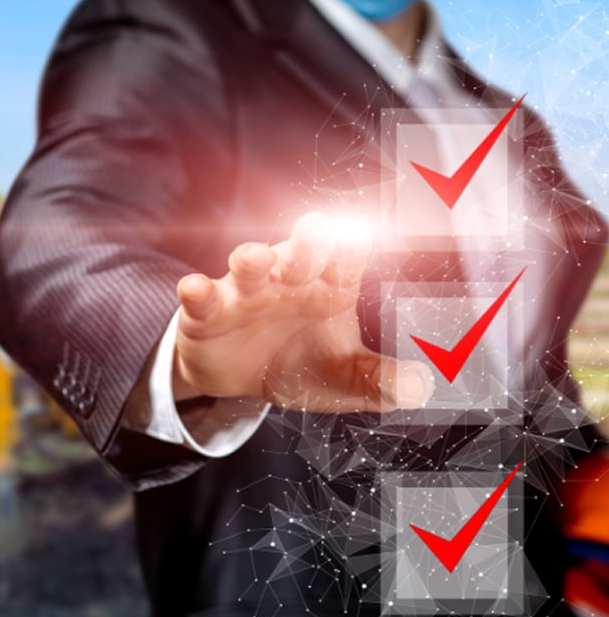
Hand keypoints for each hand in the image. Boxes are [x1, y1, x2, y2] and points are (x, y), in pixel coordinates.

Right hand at [173, 211, 433, 413]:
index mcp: (329, 287)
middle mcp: (289, 279)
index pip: (347, 259)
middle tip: (317, 228)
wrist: (240, 379)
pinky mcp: (208, 312)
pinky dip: (197, 292)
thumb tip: (422, 388)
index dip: (354, 245)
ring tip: (255, 258)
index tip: (363, 234)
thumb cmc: (300, 364)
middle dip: (308, 240)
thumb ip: (377, 379)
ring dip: (251, 258)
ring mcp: (246, 292)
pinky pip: (202, 297)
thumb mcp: (342, 377)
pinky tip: (195, 289)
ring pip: (248, 265)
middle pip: (301, 253)